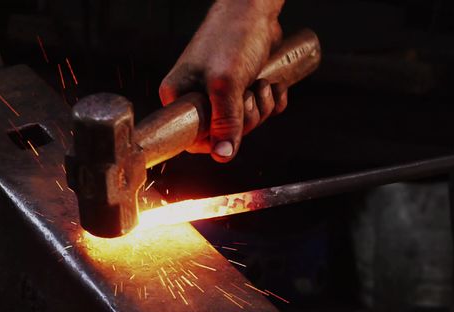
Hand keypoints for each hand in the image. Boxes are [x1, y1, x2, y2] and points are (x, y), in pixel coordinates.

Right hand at [160, 0, 286, 161]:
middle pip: (225, 133)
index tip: (231, 125)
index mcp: (180, 98)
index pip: (193, 139)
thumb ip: (225, 122)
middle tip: (249, 93)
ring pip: (247, 121)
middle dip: (247, 117)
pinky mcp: (244, 86)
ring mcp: (223, 93)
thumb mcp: (226, 84)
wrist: (255, 9)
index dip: (216, 139)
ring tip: (260, 80)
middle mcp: (198, 98)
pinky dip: (273, 99)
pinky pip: (262, 109)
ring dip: (262, 106)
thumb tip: (222, 156)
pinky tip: (271, 81)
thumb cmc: (231, 39)